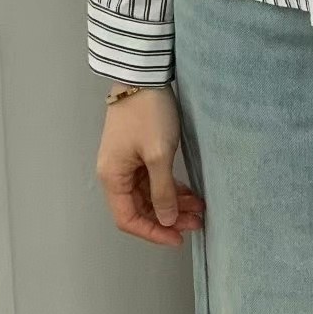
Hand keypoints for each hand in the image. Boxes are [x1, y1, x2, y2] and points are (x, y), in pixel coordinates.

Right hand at [96, 86, 204, 247]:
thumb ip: (162, 191)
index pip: (129, 219)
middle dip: (168, 218)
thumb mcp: (159, 155)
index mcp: (113, 178)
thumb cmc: (148, 114)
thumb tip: (166, 220)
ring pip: (149, 194)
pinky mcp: (139, 152)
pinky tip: (190, 193)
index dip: (153, 232)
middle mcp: (115, 174)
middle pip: (140, 208)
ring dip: (173, 203)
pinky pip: (153, 179)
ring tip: (199, 209)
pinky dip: (170, 188)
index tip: (178, 238)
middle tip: (196, 223)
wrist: (144, 75)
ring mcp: (127, 162)